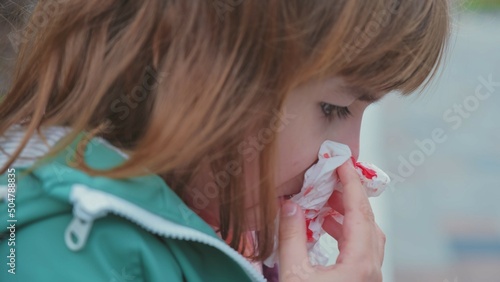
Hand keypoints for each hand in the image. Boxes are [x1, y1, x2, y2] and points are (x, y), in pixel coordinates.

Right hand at [278, 161, 385, 281]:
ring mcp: (370, 277)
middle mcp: (371, 269)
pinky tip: (327, 228)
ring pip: (367, 235)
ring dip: (347, 215)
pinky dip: (346, 232)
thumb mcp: (294, 274)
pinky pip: (361, 249)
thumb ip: (291, 238)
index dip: (350, 182)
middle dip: (349, 195)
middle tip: (330, 178)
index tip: (341, 162)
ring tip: (324, 204)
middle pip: (367, 221)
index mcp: (360, 263)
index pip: (359, 212)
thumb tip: (289, 206)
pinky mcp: (362, 281)